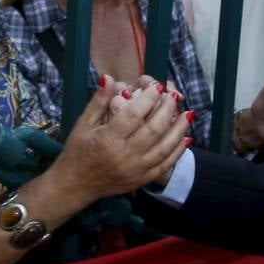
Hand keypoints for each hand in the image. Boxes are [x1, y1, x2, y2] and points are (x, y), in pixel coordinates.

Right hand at [49, 81, 190, 203]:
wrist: (75, 185)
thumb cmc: (77, 151)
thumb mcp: (83, 123)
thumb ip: (99, 101)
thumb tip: (110, 77)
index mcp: (107, 138)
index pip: (134, 114)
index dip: (148, 98)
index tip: (157, 86)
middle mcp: (123, 155)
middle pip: (153, 129)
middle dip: (167, 110)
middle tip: (173, 96)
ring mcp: (135, 169)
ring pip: (164, 147)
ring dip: (178, 129)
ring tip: (187, 114)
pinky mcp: (141, 180)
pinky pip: (165, 164)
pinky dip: (177, 151)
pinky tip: (185, 138)